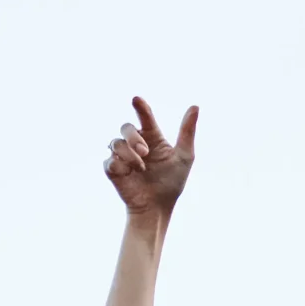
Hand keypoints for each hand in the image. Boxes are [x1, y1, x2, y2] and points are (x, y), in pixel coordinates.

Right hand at [104, 97, 197, 218]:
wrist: (157, 206)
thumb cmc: (172, 182)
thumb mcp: (184, 156)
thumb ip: (187, 131)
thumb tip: (195, 106)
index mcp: (152, 137)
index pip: (145, 117)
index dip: (140, 107)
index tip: (136, 99)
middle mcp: (135, 144)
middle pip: (126, 127)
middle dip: (133, 137)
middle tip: (145, 152)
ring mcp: (122, 157)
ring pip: (115, 143)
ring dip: (129, 155)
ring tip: (141, 168)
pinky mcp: (113, 170)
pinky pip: (109, 161)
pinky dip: (120, 166)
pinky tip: (129, 174)